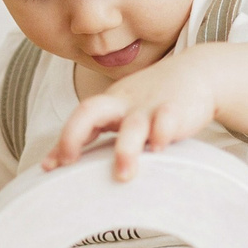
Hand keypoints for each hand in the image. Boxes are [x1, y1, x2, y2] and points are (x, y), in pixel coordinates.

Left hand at [45, 48, 220, 180]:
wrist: (198, 72)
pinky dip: (163, 132)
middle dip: (74, 135)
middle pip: (90, 111)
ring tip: (123, 176)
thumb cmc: (153, 100)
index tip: (49, 167)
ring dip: (125, 150)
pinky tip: (160, 148)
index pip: (78, 119)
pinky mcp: (177, 109)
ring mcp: (150, 106)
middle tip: (68, 162)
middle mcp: (124, 105)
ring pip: (133, 125)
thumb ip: (98, 134)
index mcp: (109, 105)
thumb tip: (60, 163)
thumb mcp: (123, 113)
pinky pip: (167, 119)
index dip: (62, 141)